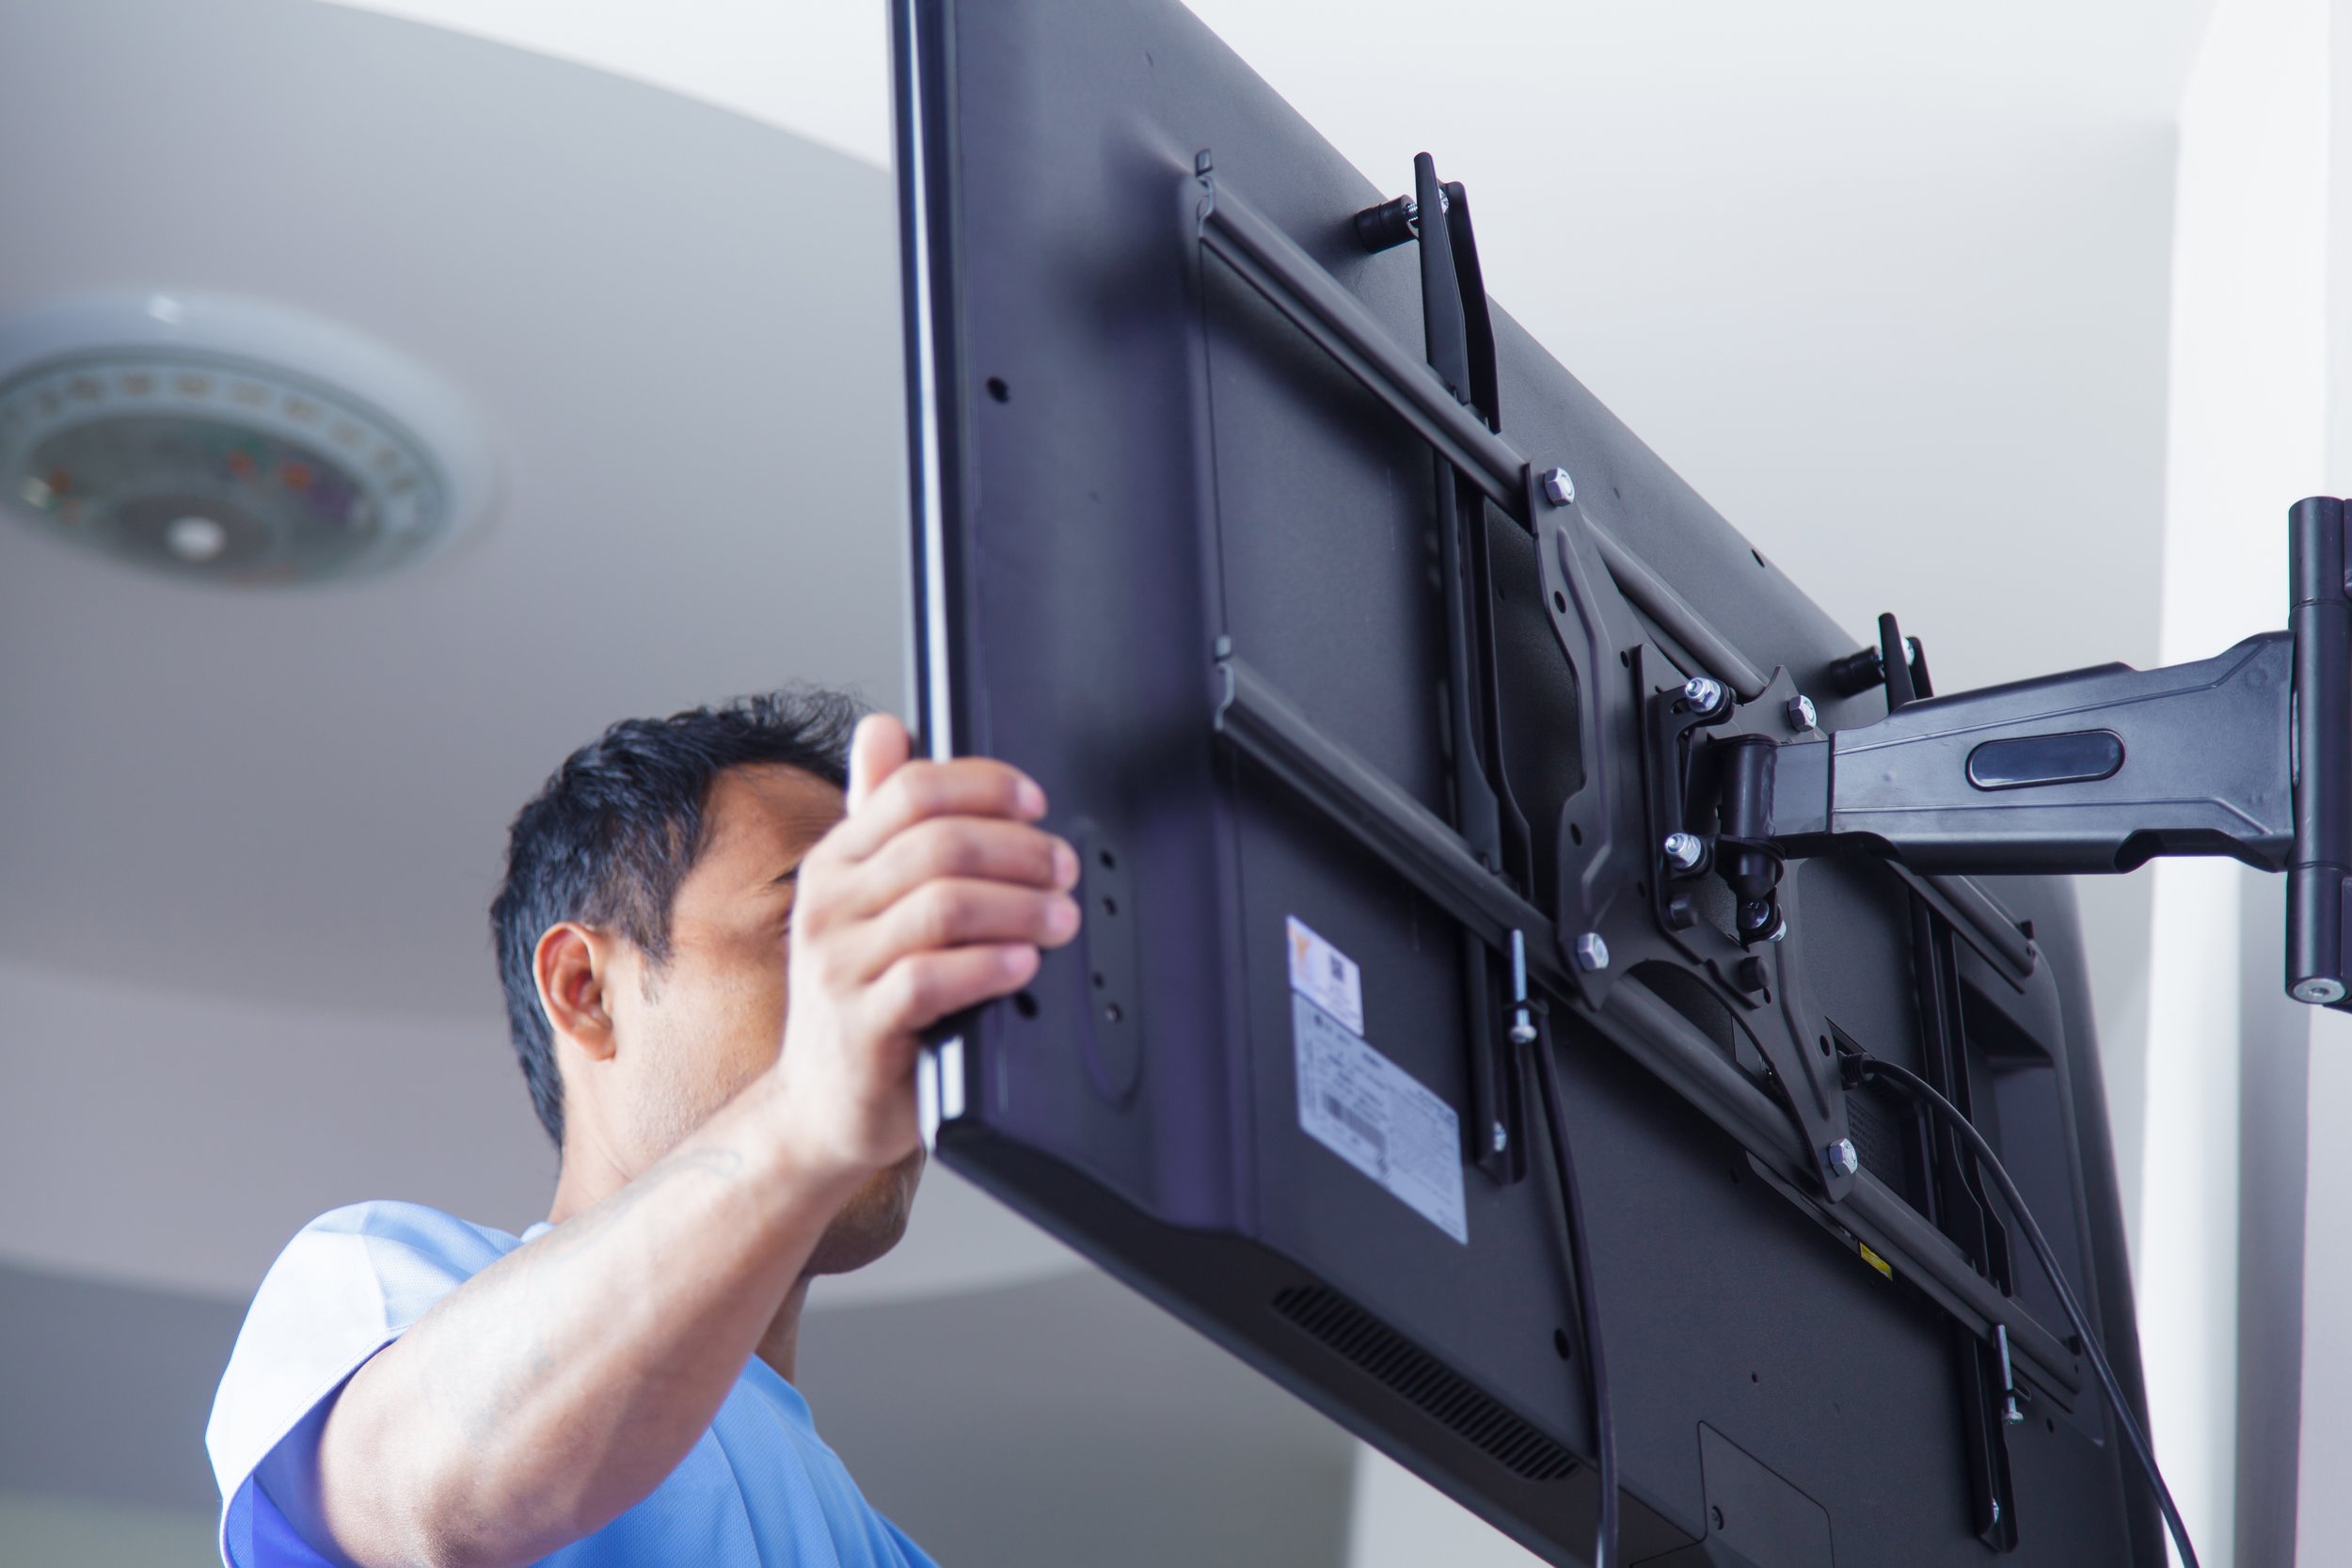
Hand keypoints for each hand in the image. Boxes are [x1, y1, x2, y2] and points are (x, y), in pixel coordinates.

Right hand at [769, 714, 1080, 1177]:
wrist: (820, 1105)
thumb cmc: (859, 997)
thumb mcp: (860, 900)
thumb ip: (879, 820)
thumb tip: (884, 728)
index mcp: (835, 862)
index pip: (910, 789)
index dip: (984, 786)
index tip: (1036, 803)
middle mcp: (828, 905)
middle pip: (940, 844)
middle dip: (1020, 851)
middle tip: (1064, 869)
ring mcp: (839, 968)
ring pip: (944, 906)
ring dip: (1020, 907)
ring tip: (1061, 919)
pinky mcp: (861, 1028)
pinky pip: (932, 980)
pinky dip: (990, 966)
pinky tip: (1024, 964)